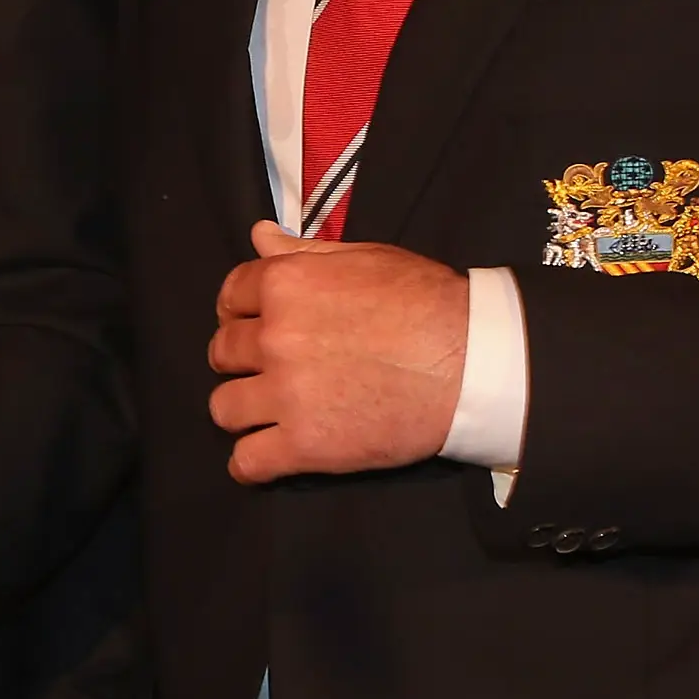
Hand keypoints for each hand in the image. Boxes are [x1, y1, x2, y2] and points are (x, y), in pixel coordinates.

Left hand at [208, 219, 466, 483]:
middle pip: (222, 353)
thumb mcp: (365, 258)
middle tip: (273, 369)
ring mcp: (286, 394)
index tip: (256, 324)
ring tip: (269, 412)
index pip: (231, 296)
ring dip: (242, 409)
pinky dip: (251, 463)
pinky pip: (247, 462)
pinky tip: (267, 456)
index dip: (241, 311)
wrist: (475, 363)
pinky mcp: (305, 446)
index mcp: (285, 285)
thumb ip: (304, 252)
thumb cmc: (427, 303)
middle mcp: (274, 337)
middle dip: (243, 360)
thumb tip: (259, 234)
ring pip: (223, 408)